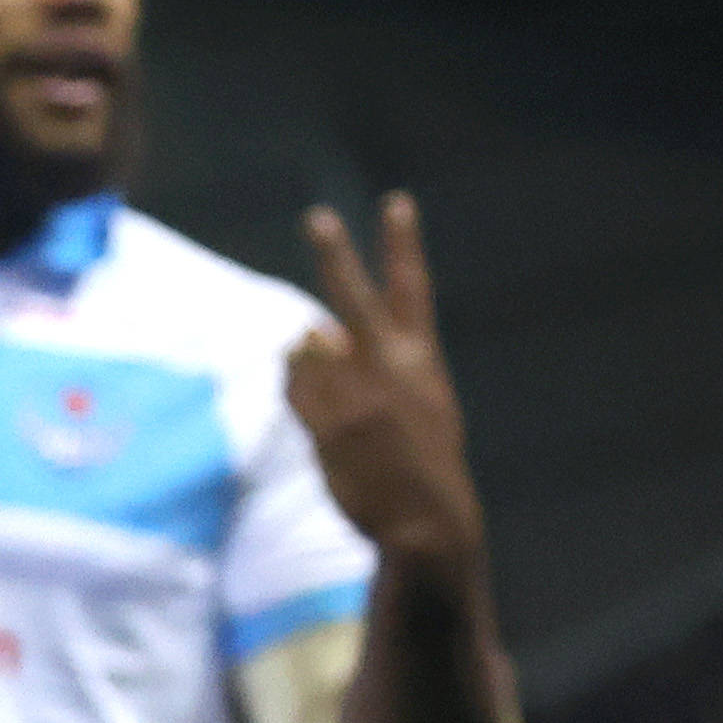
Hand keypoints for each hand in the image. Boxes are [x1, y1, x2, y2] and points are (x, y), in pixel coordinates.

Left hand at [288, 195, 487, 571]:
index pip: (413, 289)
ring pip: (308, 350)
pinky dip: (297, 388)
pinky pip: (295, 388)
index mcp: (423, 360)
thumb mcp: (423, 403)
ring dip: (308, 362)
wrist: (428, 520)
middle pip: (356, 299)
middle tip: (318, 217)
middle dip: (337, 255)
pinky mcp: (329, 426)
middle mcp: (390, 370)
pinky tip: (316, 406)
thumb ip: (379, 364)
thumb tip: (313, 335)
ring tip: (339, 397)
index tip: (396, 201)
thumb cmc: (425, 462)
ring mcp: (357, 396)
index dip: (402, 244)